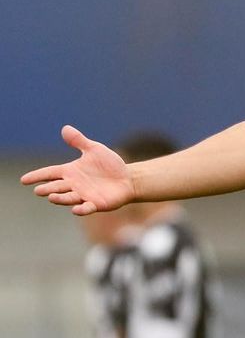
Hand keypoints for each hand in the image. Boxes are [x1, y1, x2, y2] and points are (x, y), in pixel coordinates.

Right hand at [20, 125, 134, 214]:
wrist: (128, 178)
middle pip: (57, 187)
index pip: (50, 173)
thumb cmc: (109, 165)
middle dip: (47, 189)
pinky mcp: (96, 204)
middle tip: (38, 190)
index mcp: (70, 172)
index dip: (37, 176)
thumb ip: (79, 141)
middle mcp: (74, 185)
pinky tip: (76, 209)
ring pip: (68, 198)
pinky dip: (81, 209)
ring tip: (51, 197)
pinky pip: (86, 208)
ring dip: (60, 198)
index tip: (24, 180)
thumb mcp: (94, 150)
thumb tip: (65, 128)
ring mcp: (84, 195)